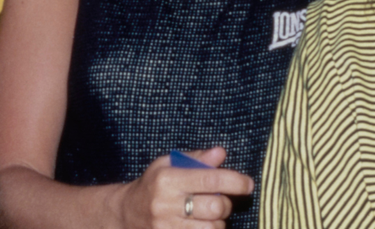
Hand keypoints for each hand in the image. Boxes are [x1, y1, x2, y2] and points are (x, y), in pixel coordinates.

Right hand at [111, 147, 253, 228]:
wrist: (125, 213)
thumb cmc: (153, 185)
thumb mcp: (168, 164)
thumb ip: (196, 159)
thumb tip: (221, 153)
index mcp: (168, 179)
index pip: (211, 179)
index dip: (235, 181)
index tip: (248, 184)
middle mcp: (166, 204)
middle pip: (215, 207)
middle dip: (227, 204)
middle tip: (222, 201)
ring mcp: (166, 226)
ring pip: (212, 228)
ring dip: (218, 222)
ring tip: (210, 216)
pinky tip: (204, 225)